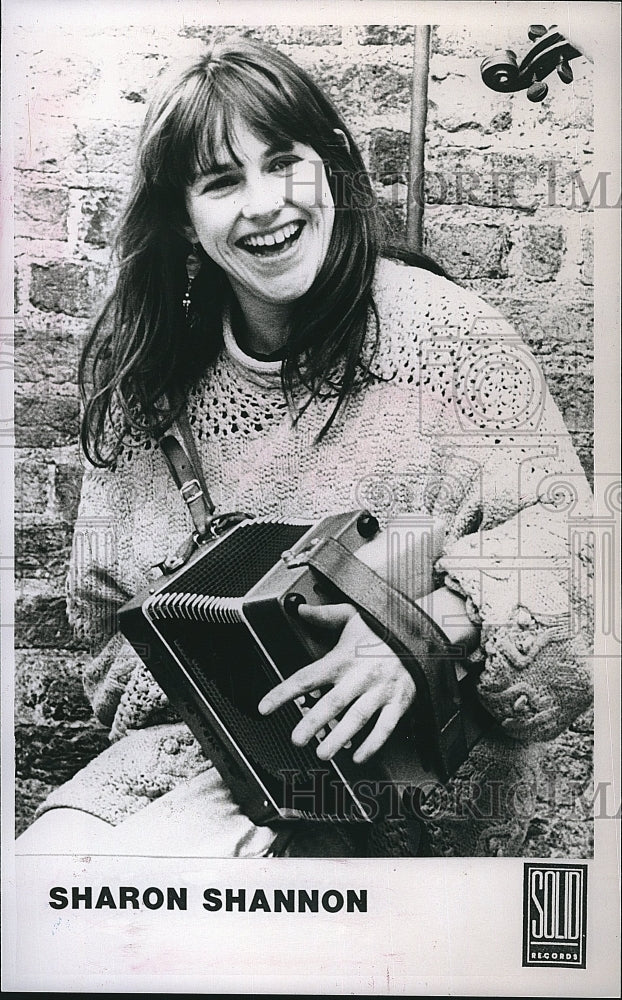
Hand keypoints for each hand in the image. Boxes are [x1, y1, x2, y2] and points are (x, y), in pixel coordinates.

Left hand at [257, 603, 415, 762]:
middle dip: (313, 722)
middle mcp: (361, 675)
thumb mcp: (354, 616)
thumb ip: (325, 615)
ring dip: (340, 738)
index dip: (283, 692)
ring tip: (324, 753)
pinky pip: (386, 726)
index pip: (307, 676)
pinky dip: (373, 743)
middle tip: (297, 739)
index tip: (265, 706)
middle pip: (333, 702)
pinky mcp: (399, 701)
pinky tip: (359, 756)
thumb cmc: (384, 628)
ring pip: (358, 718)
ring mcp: (381, 690)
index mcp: (343, 657)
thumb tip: (301, 609)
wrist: (422, 632)